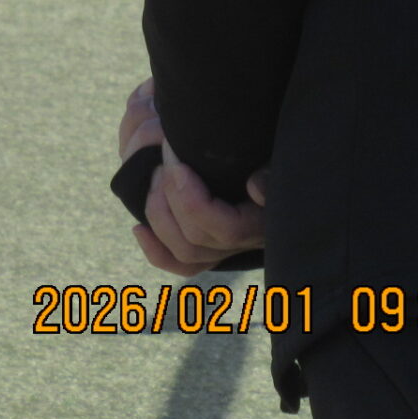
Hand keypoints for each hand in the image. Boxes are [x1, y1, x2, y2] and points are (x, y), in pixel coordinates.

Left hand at [119, 77, 268, 276]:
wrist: (276, 158)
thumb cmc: (274, 155)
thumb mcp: (280, 158)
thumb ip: (273, 172)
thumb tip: (256, 188)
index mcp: (263, 222)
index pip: (226, 229)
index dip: (191, 199)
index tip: (174, 159)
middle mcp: (243, 243)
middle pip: (195, 241)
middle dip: (170, 197)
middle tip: (160, 158)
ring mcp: (223, 249)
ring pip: (183, 253)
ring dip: (158, 215)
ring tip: (153, 175)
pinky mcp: (206, 247)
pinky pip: (178, 263)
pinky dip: (155, 250)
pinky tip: (137, 229)